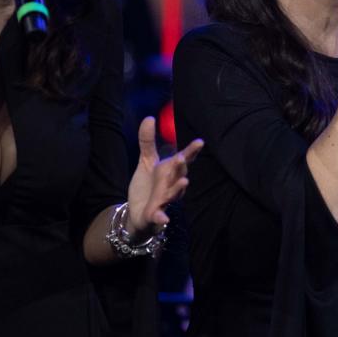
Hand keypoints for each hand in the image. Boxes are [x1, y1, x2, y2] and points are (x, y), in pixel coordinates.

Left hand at [125, 116, 203, 238]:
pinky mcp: (155, 214)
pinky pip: (159, 216)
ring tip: (184, 182)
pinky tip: (163, 219)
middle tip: (180, 158)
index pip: (184, 160)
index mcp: (170, 171)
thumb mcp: (146, 161)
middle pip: (179, 175)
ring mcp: (165, 200)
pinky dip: (161, 218)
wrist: (138, 212)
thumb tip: (150, 117)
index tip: (199, 142)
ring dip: (178, 188)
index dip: (191, 152)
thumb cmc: (148, 185)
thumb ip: (147, 141)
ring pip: (173, 194)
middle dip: (180, 168)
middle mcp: (171, 184)